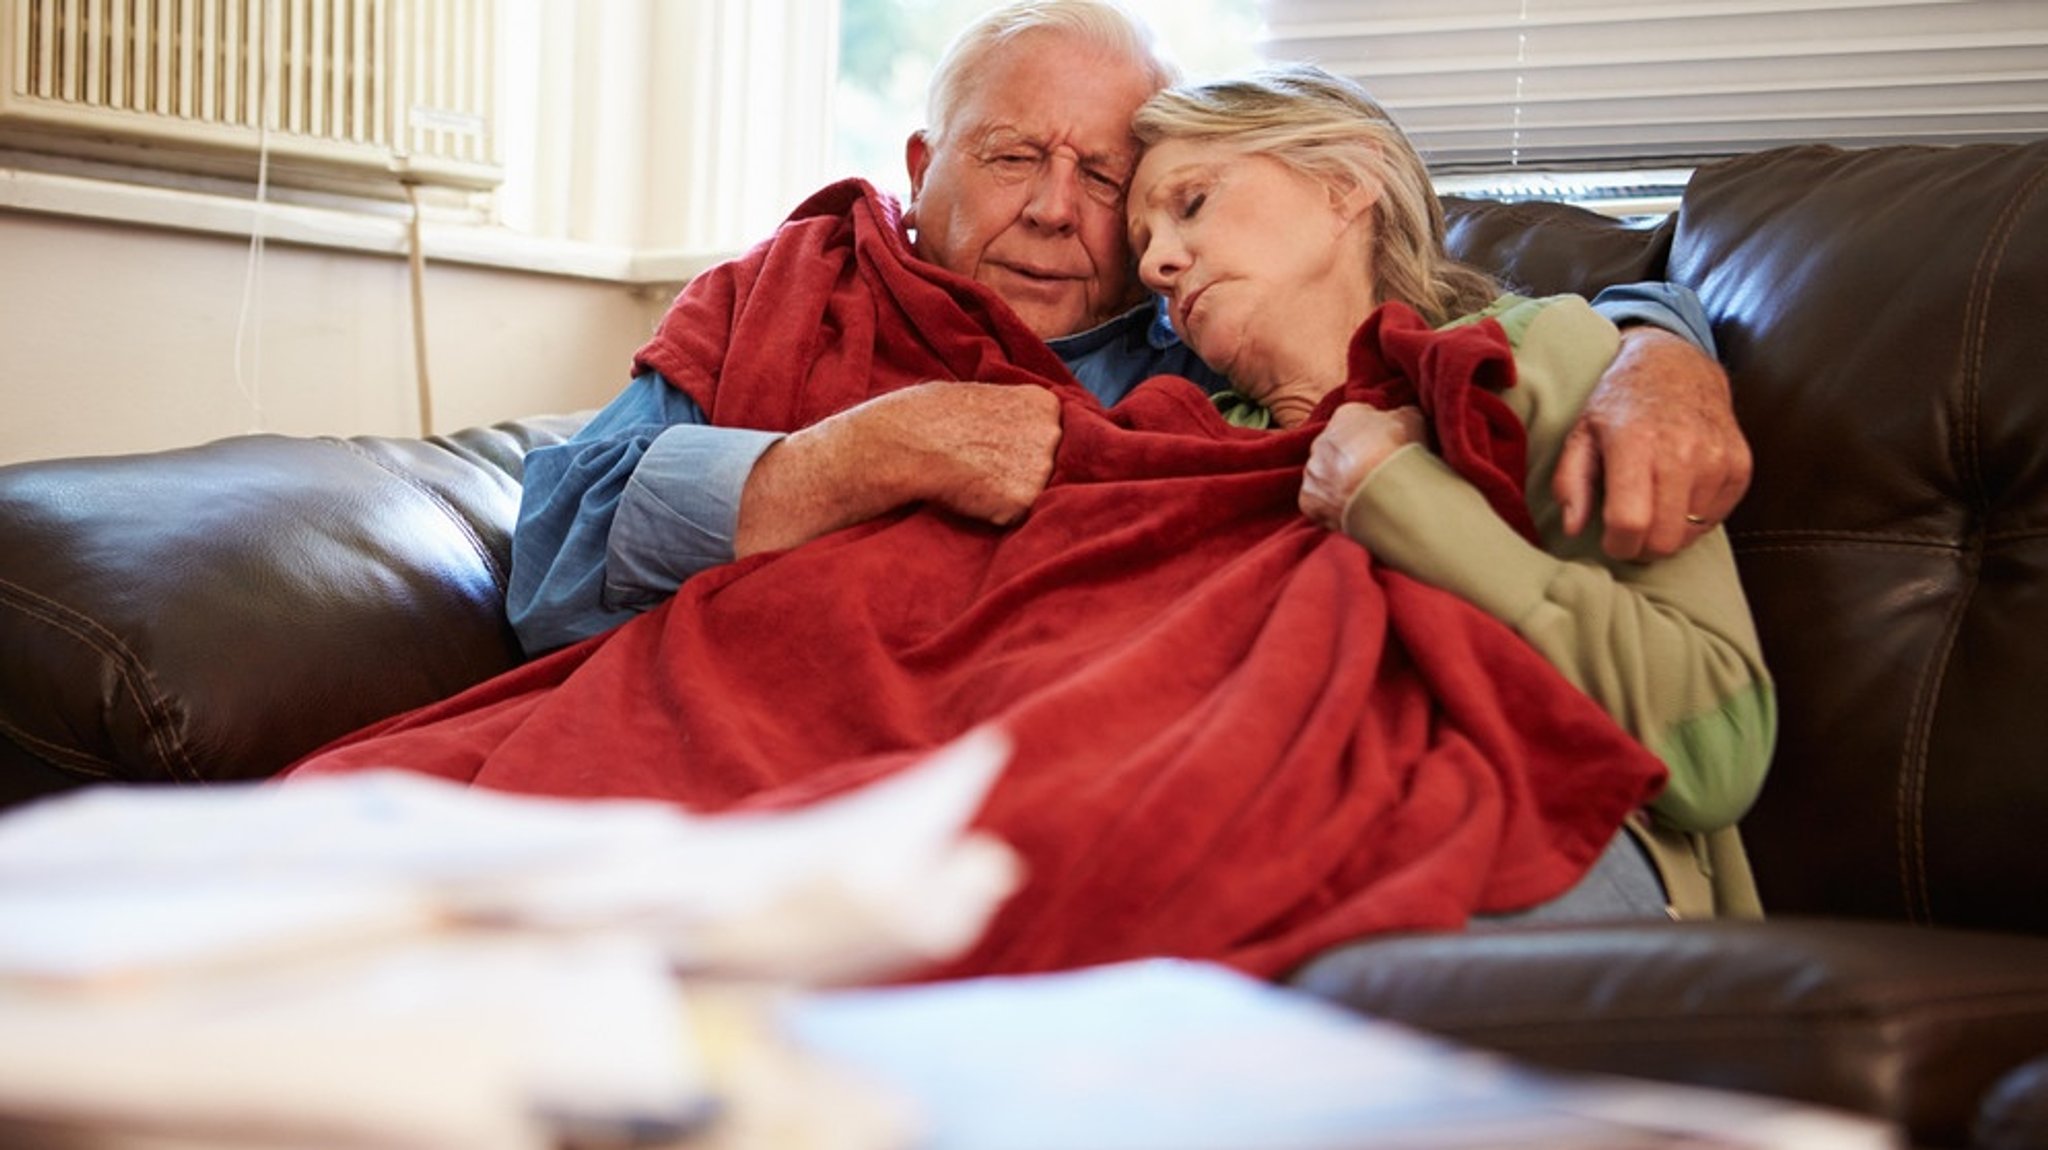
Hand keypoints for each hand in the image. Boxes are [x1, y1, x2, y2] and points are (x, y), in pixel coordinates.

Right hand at [878, 381, 1063, 522]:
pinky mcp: (1024, 501)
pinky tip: (971, 496)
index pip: (1053, 434)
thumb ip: (1012, 413)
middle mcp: (1051, 433)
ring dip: (1010, 492)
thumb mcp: (981, 395)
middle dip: (1024, 470)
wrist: (905, 442)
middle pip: (1050, 464)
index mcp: (1043, 403)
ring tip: (974, 479)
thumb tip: (1016, 427)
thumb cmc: (930, 416)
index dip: (1025, 448)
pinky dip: (996, 513)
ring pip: (1035, 492)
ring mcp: (1041, 468)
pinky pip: (1016, 516)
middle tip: (984, 467)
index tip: (999, 450)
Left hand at [1299, 403, 1425, 530]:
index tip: (1384, 447)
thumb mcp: (1411, 419)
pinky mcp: (1309, 500)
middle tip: (1374, 474)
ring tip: (1365, 496)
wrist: (1383, 488)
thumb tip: (1402, 418)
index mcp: (1345, 415)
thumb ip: (1401, 415)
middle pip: (1336, 449)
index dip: (1372, 435)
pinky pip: (1317, 504)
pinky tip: (1351, 511)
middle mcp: (1321, 441)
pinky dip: (1330, 508)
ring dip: (1339, 484)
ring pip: (1324, 476)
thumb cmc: (1397, 449)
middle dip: (1351, 460)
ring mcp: (1313, 472)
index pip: (1355, 420)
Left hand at [1553, 326, 1751, 560]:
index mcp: (1635, 444)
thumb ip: (1570, 482)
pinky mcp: (1740, 466)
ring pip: (1691, 534)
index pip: (1630, 521)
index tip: (1611, 541)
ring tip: (1654, 505)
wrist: (1676, 366)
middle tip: (1631, 534)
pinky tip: (1678, 495)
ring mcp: (1717, 459)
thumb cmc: (1620, 404)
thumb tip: (1573, 528)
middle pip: (1664, 539)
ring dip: (1668, 532)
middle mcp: (1681, 452)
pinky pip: (1716, 519)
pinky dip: (1695, 519)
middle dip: (1642, 548)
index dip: (1617, 545)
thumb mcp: (1581, 434)